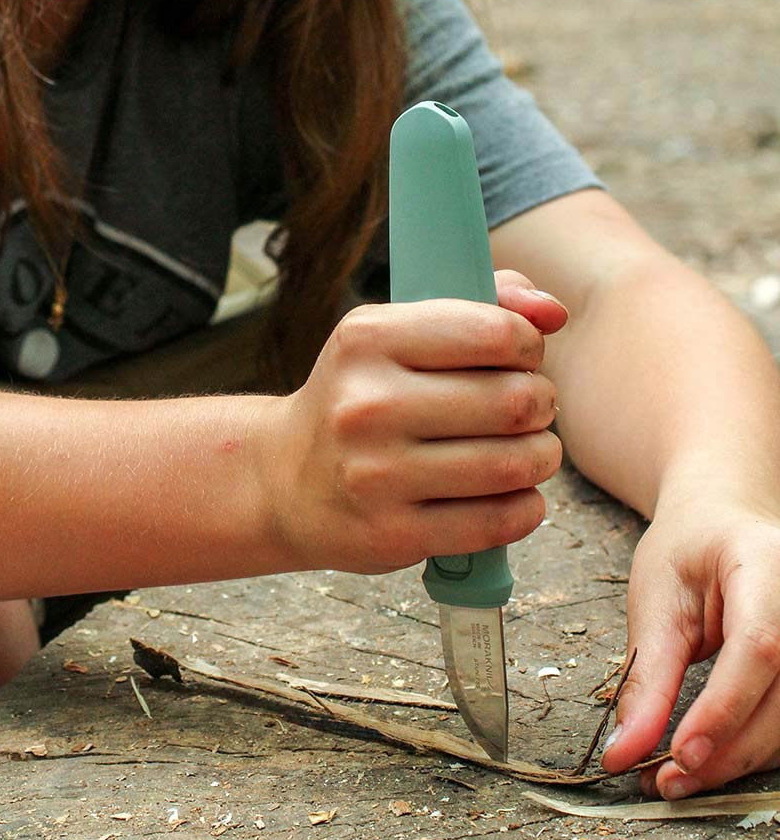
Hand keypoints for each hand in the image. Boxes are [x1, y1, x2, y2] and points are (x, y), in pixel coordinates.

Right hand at [260, 272, 565, 575]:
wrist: (286, 480)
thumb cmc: (362, 396)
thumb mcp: (397, 333)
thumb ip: (483, 305)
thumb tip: (552, 311)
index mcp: (367, 339)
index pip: (494, 333)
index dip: (528, 345)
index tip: (520, 357)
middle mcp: (366, 404)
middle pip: (514, 400)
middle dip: (541, 402)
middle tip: (530, 407)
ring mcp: (376, 474)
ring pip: (513, 464)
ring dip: (541, 456)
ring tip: (528, 450)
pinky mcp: (392, 534)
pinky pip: (497, 522)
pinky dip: (525, 507)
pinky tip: (512, 494)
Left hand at [601, 492, 779, 795]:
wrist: (725, 525)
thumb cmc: (689, 548)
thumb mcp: (656, 597)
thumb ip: (645, 676)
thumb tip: (624, 750)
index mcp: (767, 567)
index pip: (759, 648)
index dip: (724, 709)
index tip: (681, 754)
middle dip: (723, 752)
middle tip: (663, 781)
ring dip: (735, 761)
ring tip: (675, 776)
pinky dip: (748, 749)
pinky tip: (708, 758)